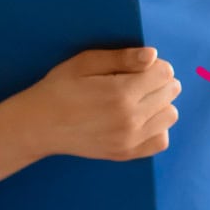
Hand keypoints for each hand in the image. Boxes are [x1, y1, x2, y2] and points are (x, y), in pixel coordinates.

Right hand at [11, 47, 180, 161]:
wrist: (38, 126)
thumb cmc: (60, 88)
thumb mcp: (85, 63)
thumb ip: (122, 58)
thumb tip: (153, 55)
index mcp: (121, 93)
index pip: (165, 73)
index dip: (154, 65)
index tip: (138, 67)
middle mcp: (130, 119)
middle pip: (170, 92)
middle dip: (158, 82)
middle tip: (135, 82)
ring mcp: (129, 140)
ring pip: (170, 116)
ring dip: (160, 104)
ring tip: (137, 100)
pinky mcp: (126, 154)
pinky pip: (161, 141)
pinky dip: (156, 128)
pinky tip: (139, 120)